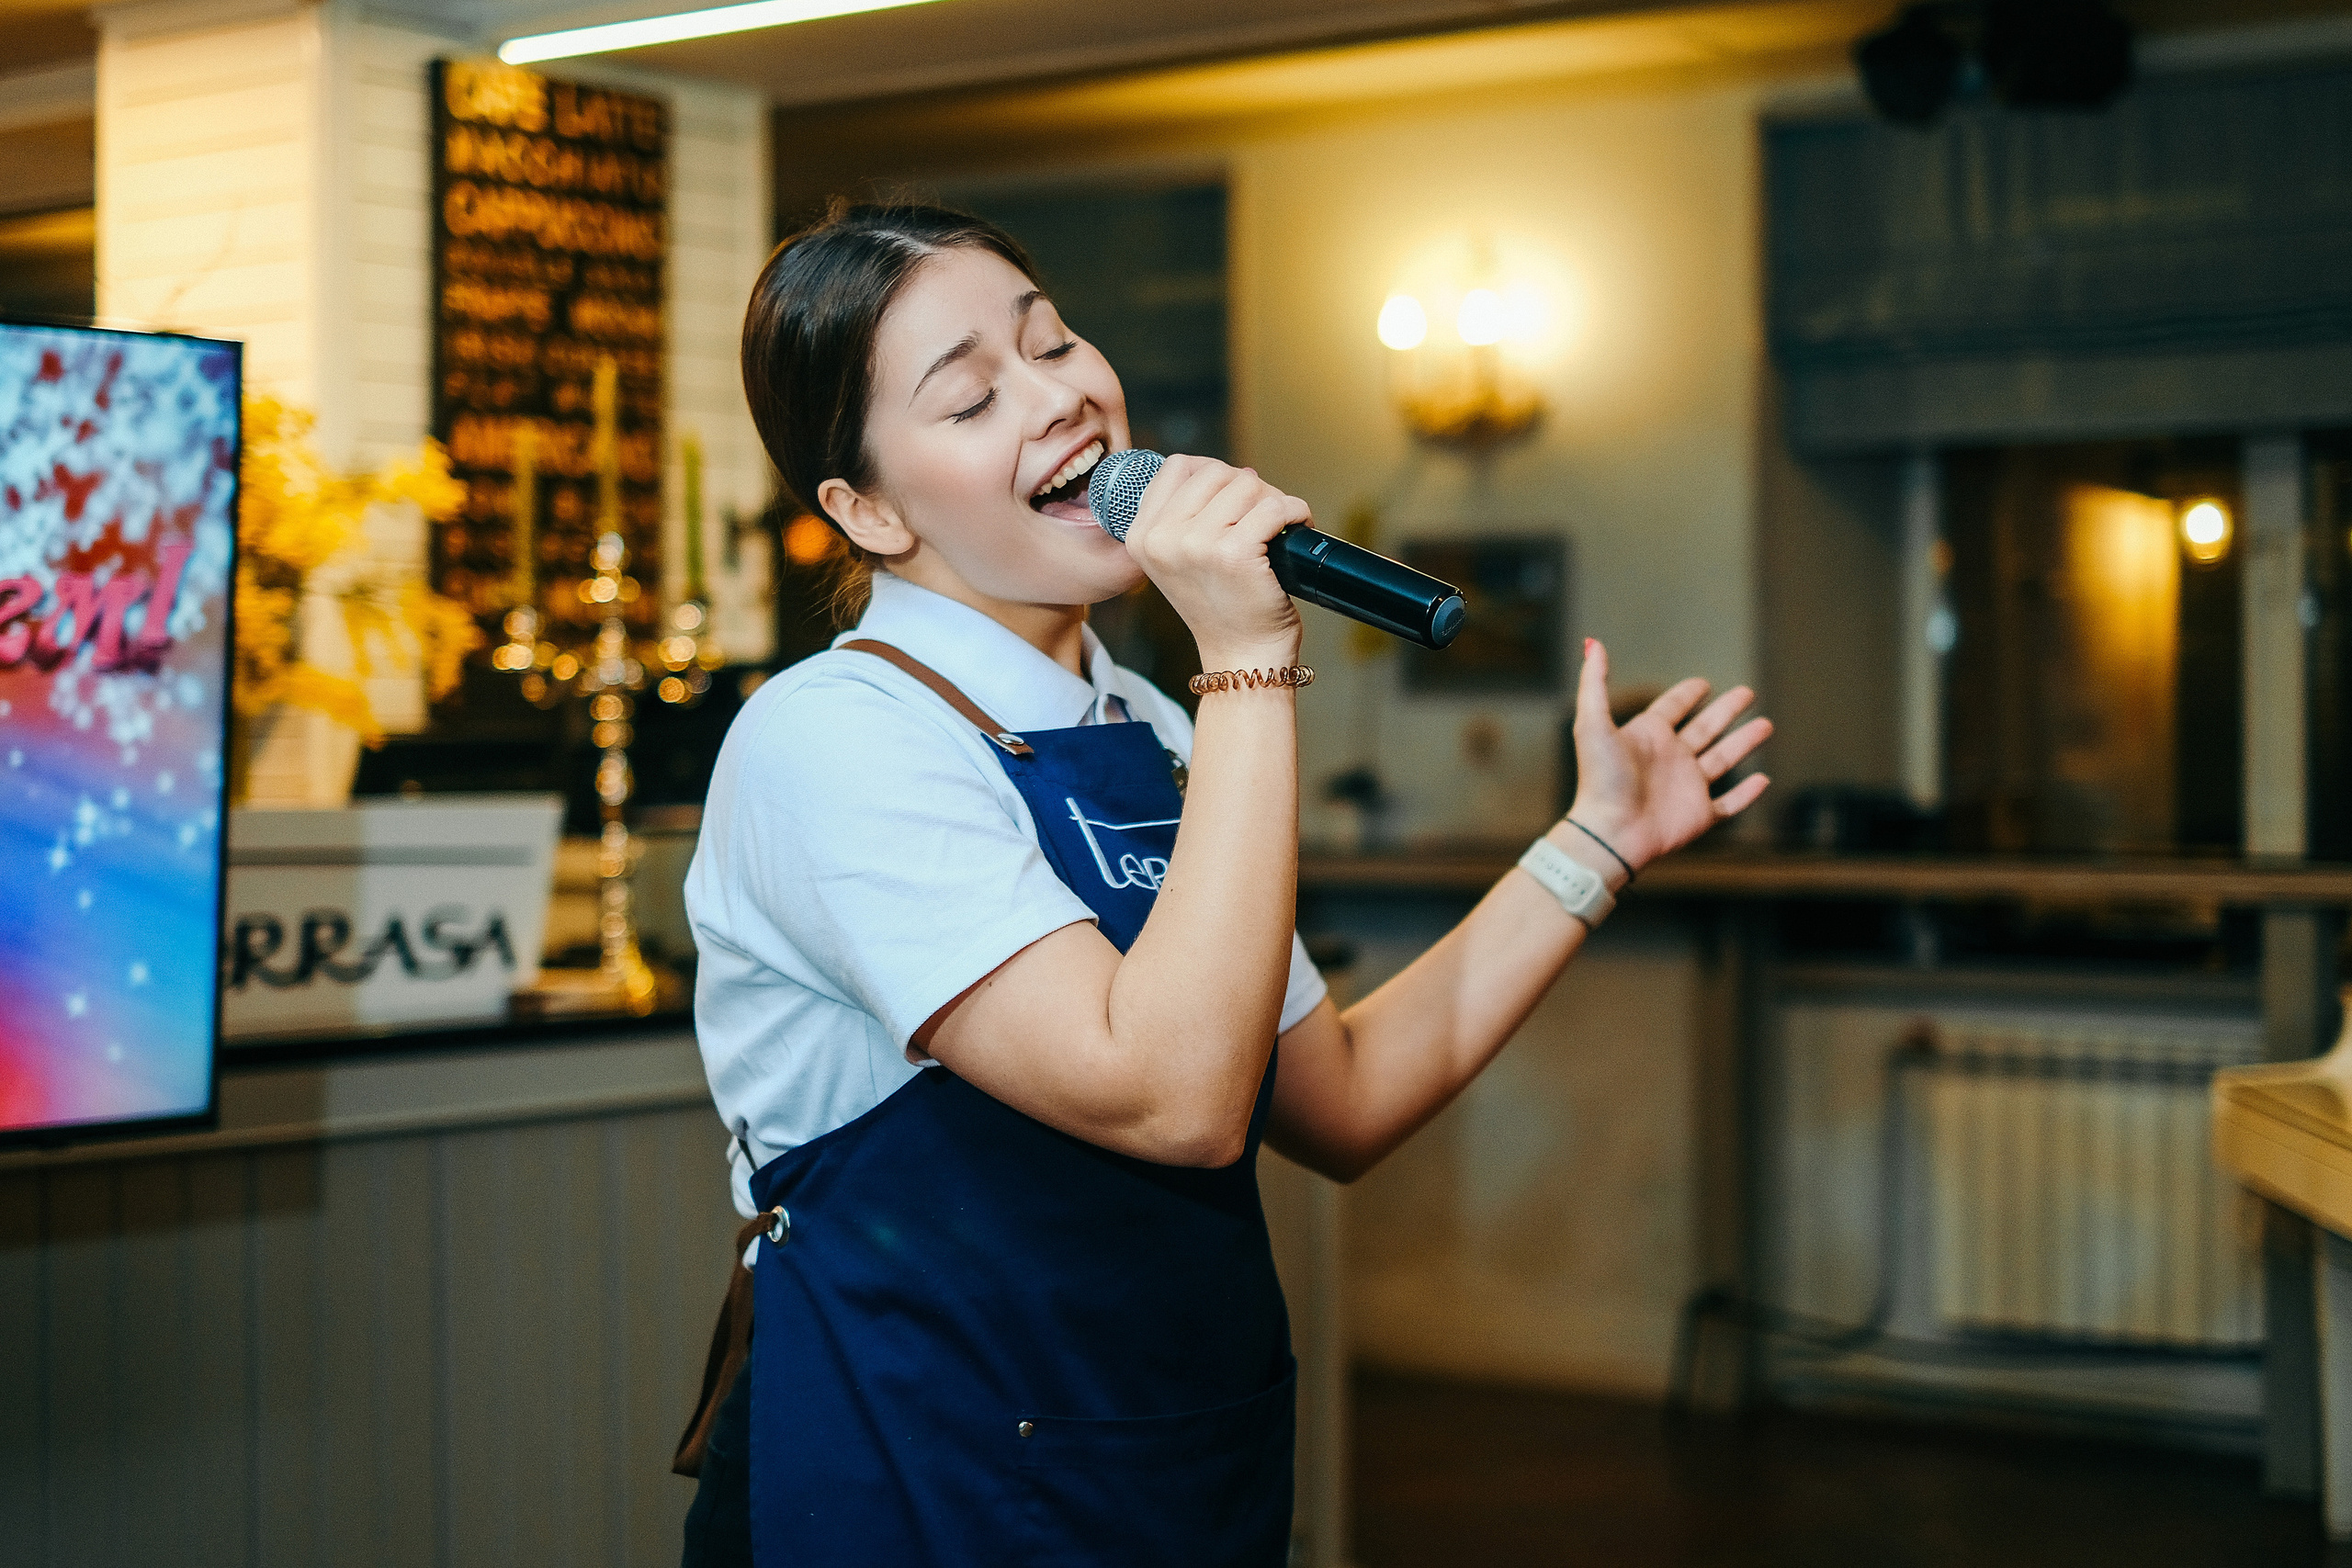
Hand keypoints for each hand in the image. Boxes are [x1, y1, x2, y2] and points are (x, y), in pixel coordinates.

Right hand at [1120, 455, 1306, 669]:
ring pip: (1248, 484)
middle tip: (1263, 520)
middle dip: (1249, 489)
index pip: (1178, 466)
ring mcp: (1196, 545)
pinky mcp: (1234, 553)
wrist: (1241, 656)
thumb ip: (1189, 514)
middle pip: (1216, 472)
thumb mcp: (1182, 558)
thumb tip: (1239, 472)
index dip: (1214, 475)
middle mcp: (1162, 539)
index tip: (1233, 503)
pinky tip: (1296, 531)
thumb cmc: (1221, 607)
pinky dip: (1296, 513)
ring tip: (1277, 530)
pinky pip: (1275, 507)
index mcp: (1142, 536)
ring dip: (1273, 501)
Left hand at [1565, 638, 1770, 873]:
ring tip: (1767, 724)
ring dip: (1744, 742)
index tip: (1702, 683)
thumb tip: (1592, 643)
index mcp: (1648, 737)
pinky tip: (1763, 780)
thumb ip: (1594, 683)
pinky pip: (1729, 805)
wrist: (1611, 832)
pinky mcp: (1699, 816)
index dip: (1686, 695)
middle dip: (1726, 711)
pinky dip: (1747, 795)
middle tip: (1747, 692)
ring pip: (1723, 760)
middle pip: (1705, 728)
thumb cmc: (1600, 780)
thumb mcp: (1592, 723)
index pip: (1671, 709)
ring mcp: (1687, 788)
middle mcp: (1670, 759)